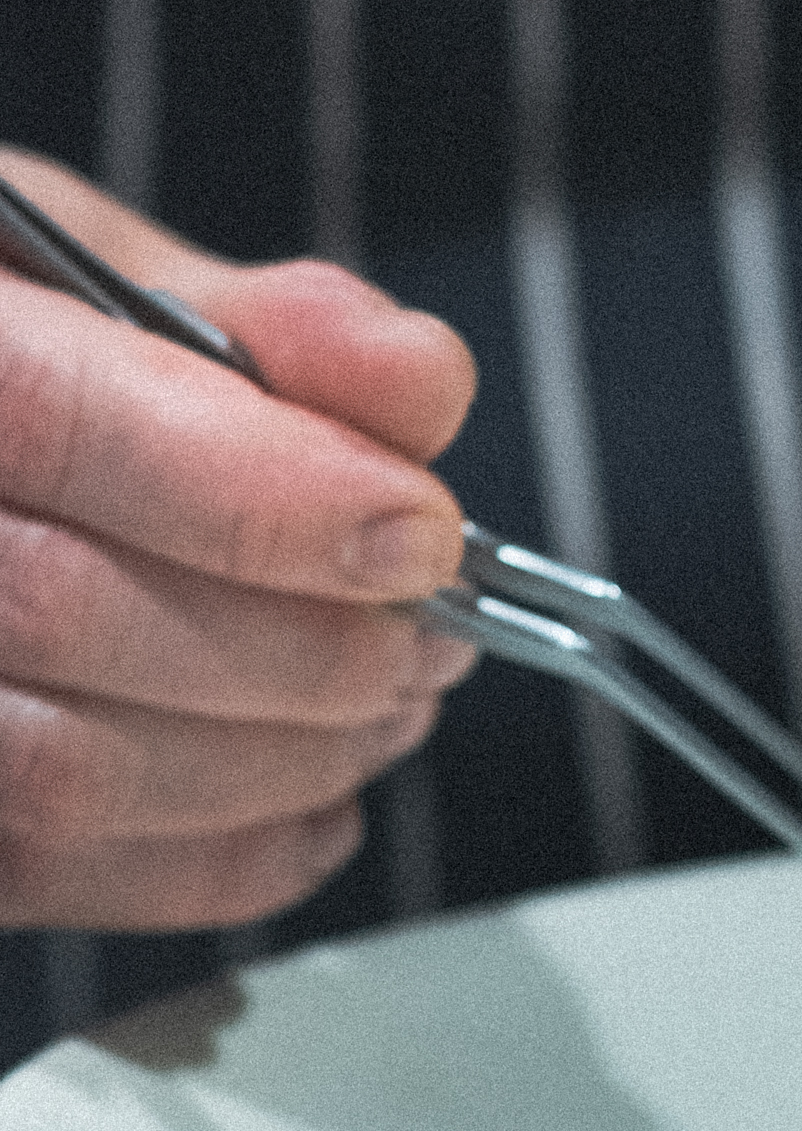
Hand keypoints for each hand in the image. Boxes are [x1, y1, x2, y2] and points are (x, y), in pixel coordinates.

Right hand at [0, 153, 475, 930]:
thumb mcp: (60, 255)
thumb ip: (244, 319)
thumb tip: (418, 383)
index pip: (56, 422)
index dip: (256, 492)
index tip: (417, 530)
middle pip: (62, 611)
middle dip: (296, 640)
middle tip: (433, 626)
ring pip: (54, 771)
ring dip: (273, 758)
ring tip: (387, 703)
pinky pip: (37, 874)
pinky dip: (208, 862)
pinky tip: (311, 804)